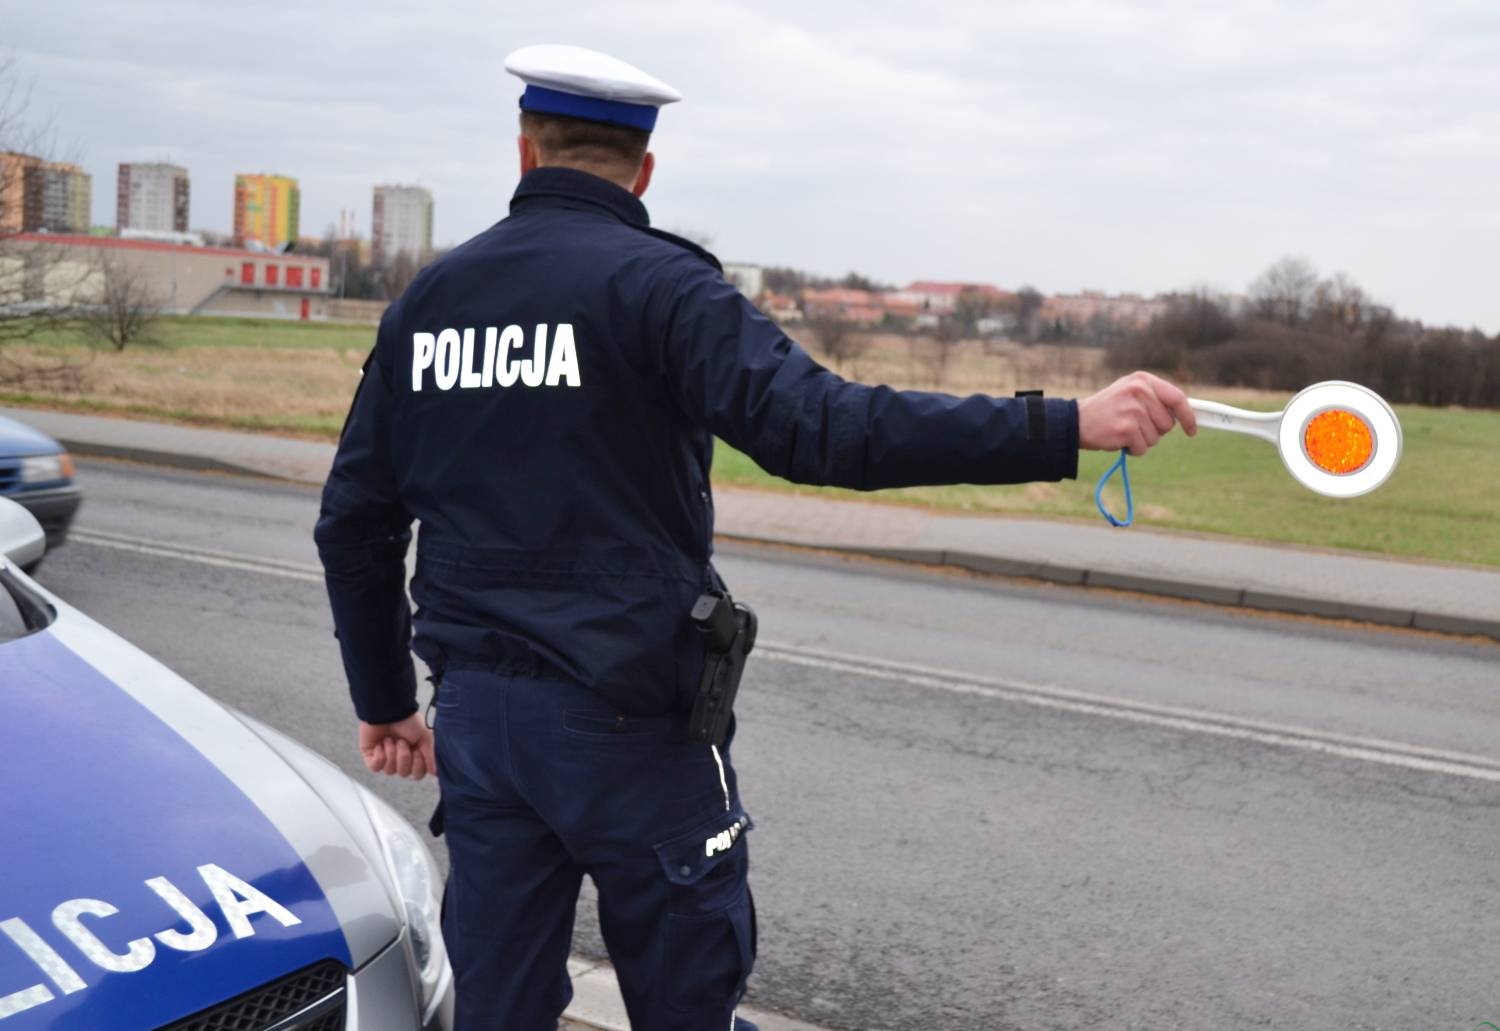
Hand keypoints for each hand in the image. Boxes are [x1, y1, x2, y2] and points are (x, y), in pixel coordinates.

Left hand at [358, 713, 435, 779]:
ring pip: (389, 770)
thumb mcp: (425, 737)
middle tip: (402, 741)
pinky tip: (380, 744)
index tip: (417, 750)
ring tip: (390, 739)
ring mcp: (385, 758)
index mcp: (414, 755)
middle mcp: (400, 759)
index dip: (417, 765)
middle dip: (403, 756)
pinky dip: (379, 756)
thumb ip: (431, 757)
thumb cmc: (407, 721)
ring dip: (391, 752)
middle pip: (404, 773)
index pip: (417, 774)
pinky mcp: (370, 756)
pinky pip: (375, 767)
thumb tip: (435, 774)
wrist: (388, 710)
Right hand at [1078, 371, 1197, 455]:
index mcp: (1143, 380)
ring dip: (1142, 440)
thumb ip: (1155, 399)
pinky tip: (1118, 439)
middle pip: (1168, 423)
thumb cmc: (1107, 410)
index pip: (1177, 398)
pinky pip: (1143, 448)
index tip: (1192, 430)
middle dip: (1154, 430)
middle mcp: (1139, 391)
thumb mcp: (1130, 394)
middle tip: (1134, 426)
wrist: (1075, 421)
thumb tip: (1185, 413)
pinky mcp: (1127, 428)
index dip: (1188, 416)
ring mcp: (1133, 409)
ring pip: (1156, 437)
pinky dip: (1133, 449)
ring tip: (1123, 430)